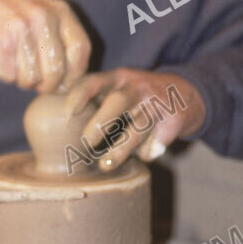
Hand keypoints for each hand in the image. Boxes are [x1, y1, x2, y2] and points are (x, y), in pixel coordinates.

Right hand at [0, 0, 90, 92]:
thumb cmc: (6, 13)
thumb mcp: (40, 12)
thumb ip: (60, 38)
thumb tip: (74, 81)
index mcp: (59, 10)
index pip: (81, 49)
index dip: (75, 73)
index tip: (64, 83)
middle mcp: (43, 17)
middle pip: (57, 71)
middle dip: (47, 85)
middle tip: (37, 84)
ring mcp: (21, 29)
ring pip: (32, 78)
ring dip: (23, 80)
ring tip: (15, 65)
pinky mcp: (0, 44)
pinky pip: (9, 76)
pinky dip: (4, 74)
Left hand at [63, 69, 205, 170]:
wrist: (187, 94)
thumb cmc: (137, 95)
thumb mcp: (118, 85)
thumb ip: (94, 96)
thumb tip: (55, 117)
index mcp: (118, 78)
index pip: (95, 81)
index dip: (79, 95)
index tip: (66, 113)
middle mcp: (137, 88)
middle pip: (118, 102)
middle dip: (100, 122)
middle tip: (86, 142)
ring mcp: (157, 105)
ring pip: (138, 127)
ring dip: (121, 149)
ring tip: (105, 165)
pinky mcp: (174, 122)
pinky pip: (156, 142)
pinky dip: (147, 152)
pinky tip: (142, 156)